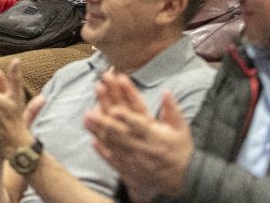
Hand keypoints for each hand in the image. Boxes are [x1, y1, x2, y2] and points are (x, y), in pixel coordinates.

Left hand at [84, 70, 192, 198]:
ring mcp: (134, 158)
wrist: (183, 178)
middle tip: (91, 110)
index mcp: (155, 136)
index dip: (126, 117)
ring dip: (99, 131)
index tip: (115, 108)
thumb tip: (166, 91)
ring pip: (113, 144)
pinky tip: (92, 140)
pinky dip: (102, 150)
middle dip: (105, 121)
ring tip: (87, 117)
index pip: (139, 124)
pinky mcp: (129, 168)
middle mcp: (142, 147)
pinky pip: (113, 159)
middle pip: (121, 133)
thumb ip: (172, 109)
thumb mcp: (181, 128)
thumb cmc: (180, 150)